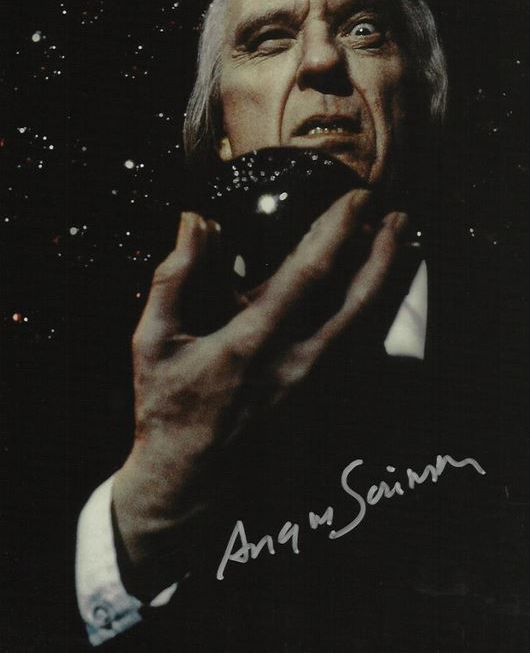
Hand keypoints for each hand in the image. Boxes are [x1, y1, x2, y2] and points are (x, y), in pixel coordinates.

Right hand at [112, 190, 409, 596]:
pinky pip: (360, 354)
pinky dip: (378, 318)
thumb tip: (198, 221)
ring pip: (367, 330)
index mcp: (251, 343)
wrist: (188, 477)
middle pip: (357, 304)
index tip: (357, 200)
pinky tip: (385, 297)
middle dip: (383, 256)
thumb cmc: (168, 405)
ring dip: (389, 285)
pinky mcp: (319, 402)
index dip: (337, 232)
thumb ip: (175, 276)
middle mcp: (294, 365)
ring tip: (406, 247)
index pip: (307, 276)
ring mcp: (313, 388)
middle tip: (401, 218)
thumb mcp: (153, 340)